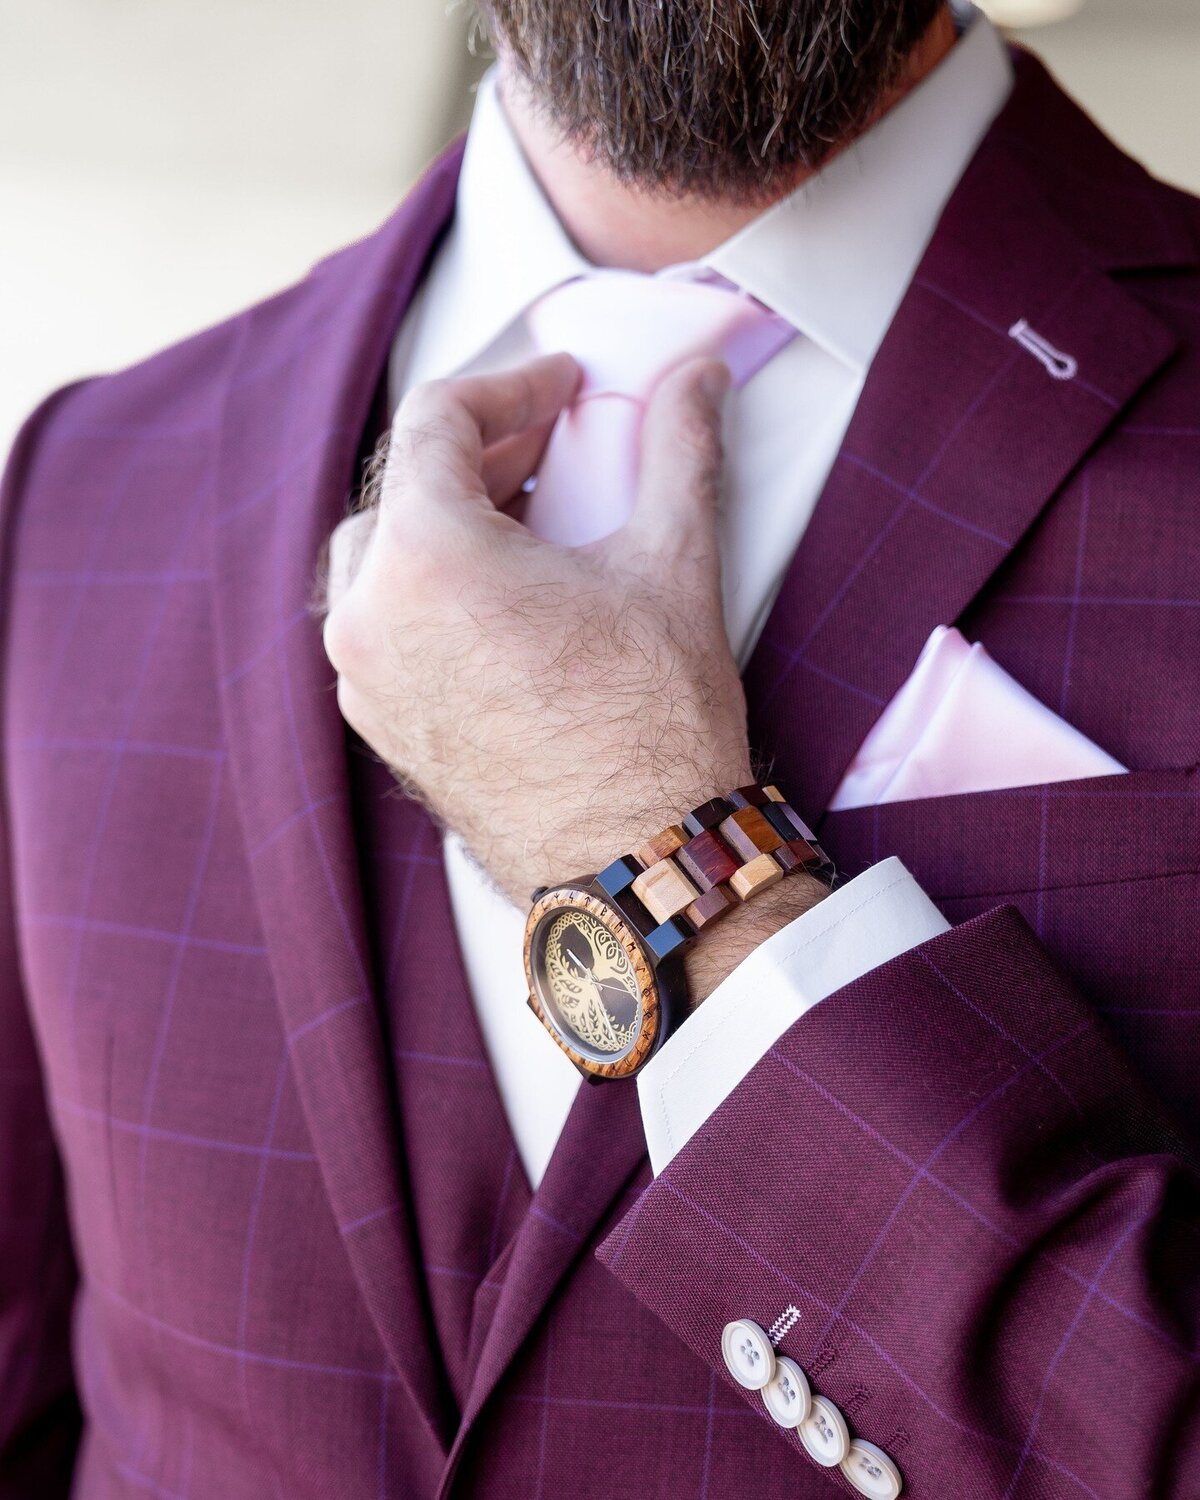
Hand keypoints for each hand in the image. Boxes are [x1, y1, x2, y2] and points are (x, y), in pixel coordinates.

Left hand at [320, 352, 824, 996]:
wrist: (636, 862)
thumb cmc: (650, 733)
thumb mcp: (673, 565)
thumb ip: (679, 450)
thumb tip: (695, 381)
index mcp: (427, 558)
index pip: (437, 420)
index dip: (509, 384)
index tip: (561, 388)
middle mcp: (372, 617)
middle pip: (403, 485)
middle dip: (478, 450)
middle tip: (551, 444)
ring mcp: (367, 680)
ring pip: (382, 555)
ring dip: (446, 519)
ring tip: (526, 520)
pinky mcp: (383, 726)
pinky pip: (383, 624)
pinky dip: (429, 588)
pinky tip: (501, 598)